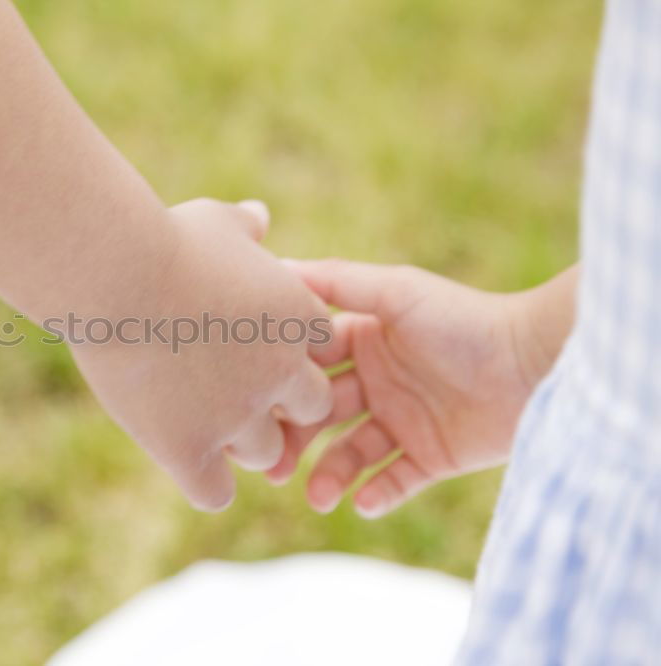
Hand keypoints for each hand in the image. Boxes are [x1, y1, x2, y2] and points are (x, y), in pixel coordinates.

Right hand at [70, 200, 333, 510]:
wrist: (115, 272)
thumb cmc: (165, 237)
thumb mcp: (218, 221)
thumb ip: (248, 228)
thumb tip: (259, 216)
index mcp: (297, 319)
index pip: (318, 352)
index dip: (288, 352)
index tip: (249, 343)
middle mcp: (280, 373)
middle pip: (308, 409)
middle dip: (278, 404)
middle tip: (230, 388)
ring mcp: (237, 416)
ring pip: (267, 455)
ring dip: (241, 443)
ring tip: (199, 419)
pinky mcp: (188, 447)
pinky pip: (215, 492)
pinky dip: (205, 482)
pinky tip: (182, 456)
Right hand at [268, 259, 573, 517]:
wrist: (536, 363)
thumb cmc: (465, 319)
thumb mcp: (396, 291)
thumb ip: (338, 281)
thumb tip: (277, 267)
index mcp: (364, 342)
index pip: (308, 367)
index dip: (282, 386)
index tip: (252, 405)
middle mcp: (377, 382)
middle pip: (319, 415)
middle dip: (294, 440)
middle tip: (271, 467)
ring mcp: (403, 422)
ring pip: (350, 454)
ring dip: (331, 476)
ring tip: (319, 498)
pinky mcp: (432, 458)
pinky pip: (394, 482)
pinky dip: (377, 495)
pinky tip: (364, 503)